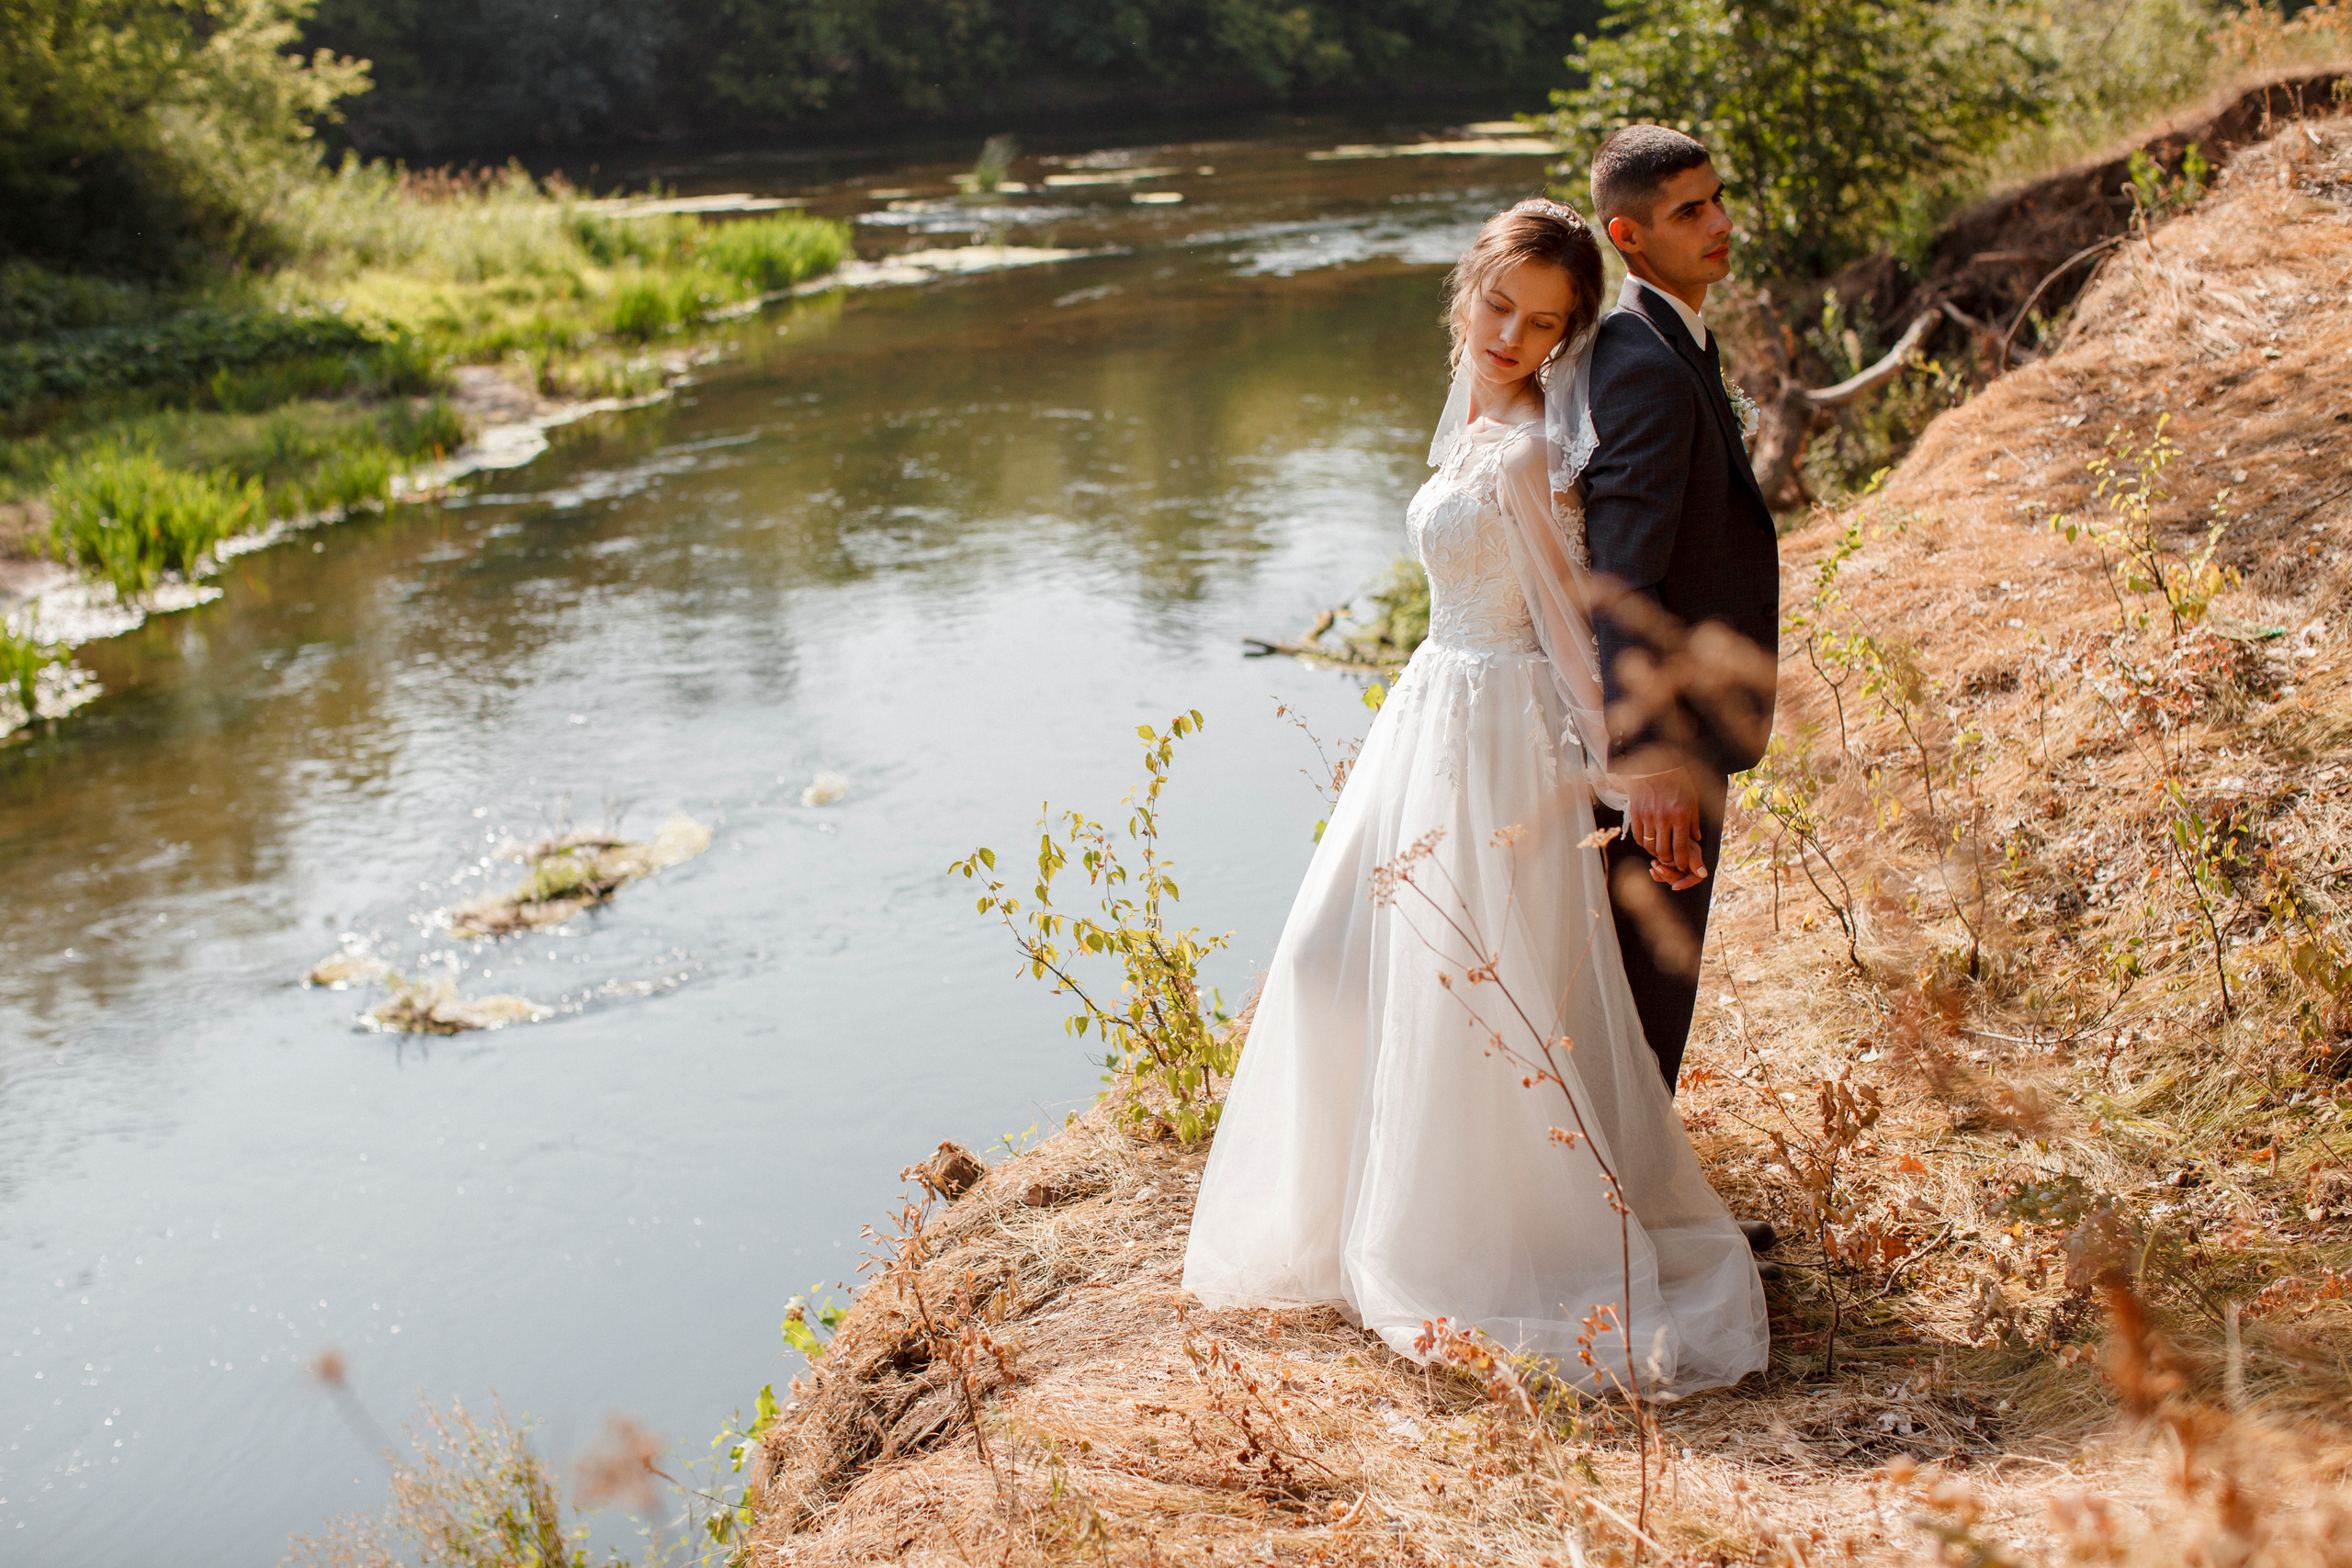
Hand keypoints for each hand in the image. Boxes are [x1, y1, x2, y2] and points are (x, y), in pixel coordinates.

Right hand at [1624, 769, 1706, 890]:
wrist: (1656, 766)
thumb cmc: (1677, 783)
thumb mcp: (1692, 801)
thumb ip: (1694, 822)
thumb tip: (1696, 839)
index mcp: (1680, 816)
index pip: (1681, 848)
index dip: (1681, 862)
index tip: (1681, 866)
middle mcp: (1663, 818)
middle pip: (1663, 851)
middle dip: (1668, 860)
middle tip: (1670, 860)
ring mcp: (1648, 816)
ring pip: (1649, 846)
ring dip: (1655, 852)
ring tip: (1660, 850)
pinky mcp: (1635, 813)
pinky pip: (1638, 836)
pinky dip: (1644, 842)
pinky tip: (1649, 840)